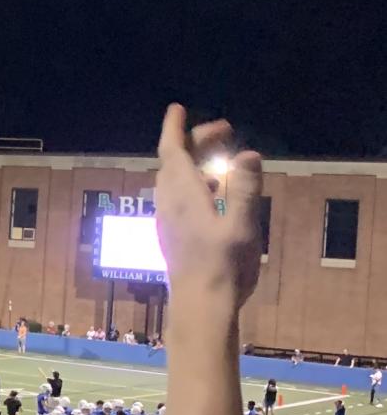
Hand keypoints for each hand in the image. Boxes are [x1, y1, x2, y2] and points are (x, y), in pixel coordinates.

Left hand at [155, 106, 263, 309]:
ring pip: (174, 179)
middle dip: (196, 141)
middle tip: (224, 130)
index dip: (175, 128)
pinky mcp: (171, 235)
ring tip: (221, 160)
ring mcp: (167, 220)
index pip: (172, 151)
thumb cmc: (223, 266)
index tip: (177, 108)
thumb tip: (247, 154)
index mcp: (183, 194)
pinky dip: (193, 183)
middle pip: (175, 161)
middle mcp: (168, 203)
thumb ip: (244, 189)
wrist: (200, 306)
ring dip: (194, 162)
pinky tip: (212, 195)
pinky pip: (177, 197)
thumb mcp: (242, 224)